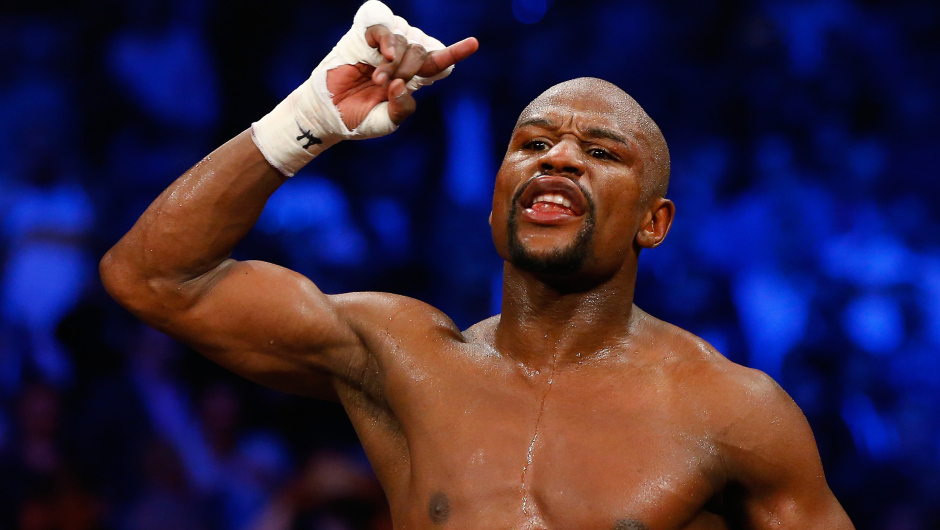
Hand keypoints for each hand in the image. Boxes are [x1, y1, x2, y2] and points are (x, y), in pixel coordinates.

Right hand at [327, 26, 477, 129]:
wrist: (328, 114)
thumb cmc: (360, 118)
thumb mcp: (387, 121)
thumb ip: (402, 107)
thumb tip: (402, 84)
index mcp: (413, 77)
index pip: (440, 60)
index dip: (456, 51)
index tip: (473, 43)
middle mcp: (402, 57)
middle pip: (423, 50)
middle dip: (409, 69)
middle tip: (386, 85)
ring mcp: (384, 45)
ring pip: (406, 38)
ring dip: (396, 60)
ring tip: (377, 79)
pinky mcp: (364, 35)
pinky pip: (383, 25)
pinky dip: (387, 38)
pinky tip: (386, 54)